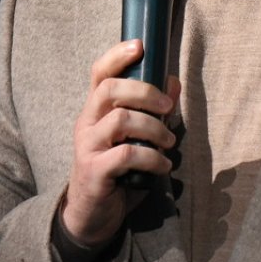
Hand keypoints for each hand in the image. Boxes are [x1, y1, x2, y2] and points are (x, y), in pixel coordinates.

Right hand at [59, 39, 179, 248]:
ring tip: (169, 141)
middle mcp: (86, 123)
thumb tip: (174, 82)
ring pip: (120, 120)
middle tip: (168, 107)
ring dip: (154, 128)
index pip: (98, 74)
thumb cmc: (116, 171)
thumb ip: (152, 112)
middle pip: (109, 90)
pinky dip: (152, 158)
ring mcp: (87, 147)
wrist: (91, 215)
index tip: (140, 46)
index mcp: (95, 111)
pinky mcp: (94, 172)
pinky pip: (125, 156)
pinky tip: (163, 166)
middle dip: (145, 92)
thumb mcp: (133, 138)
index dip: (117, 56)